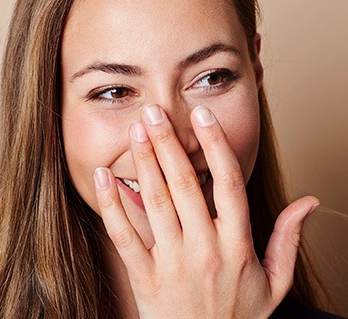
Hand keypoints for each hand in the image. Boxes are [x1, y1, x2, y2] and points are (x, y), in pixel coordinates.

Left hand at [94, 104, 318, 317]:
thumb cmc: (240, 315)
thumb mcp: (275, 280)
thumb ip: (289, 238)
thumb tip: (308, 202)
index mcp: (237, 244)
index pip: (228, 183)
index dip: (216, 145)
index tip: (202, 115)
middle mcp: (205, 249)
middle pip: (185, 185)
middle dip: (169, 144)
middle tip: (155, 112)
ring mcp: (173, 264)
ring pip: (155, 203)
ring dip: (144, 163)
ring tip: (135, 131)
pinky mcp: (145, 278)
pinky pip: (125, 236)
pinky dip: (113, 204)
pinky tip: (103, 175)